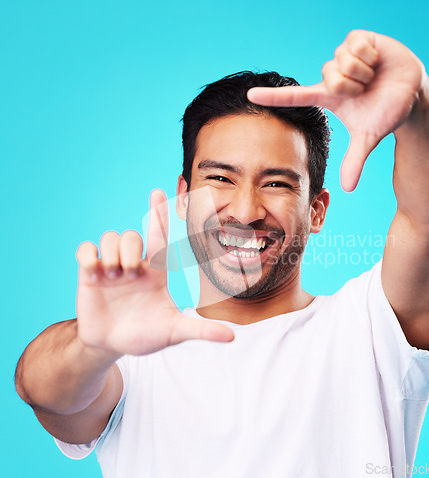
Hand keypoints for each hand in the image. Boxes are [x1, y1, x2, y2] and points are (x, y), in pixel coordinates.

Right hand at [75, 189, 233, 356]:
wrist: (112, 346)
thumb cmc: (145, 335)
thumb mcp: (174, 332)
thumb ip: (202, 331)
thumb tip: (233, 337)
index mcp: (157, 272)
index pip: (160, 237)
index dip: (159, 215)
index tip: (158, 191)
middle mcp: (136, 264)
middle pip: (134, 234)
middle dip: (131, 248)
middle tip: (130, 274)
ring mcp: (111, 267)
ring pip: (112, 237)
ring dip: (112, 255)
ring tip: (112, 278)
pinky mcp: (89, 273)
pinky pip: (86, 249)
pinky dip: (88, 256)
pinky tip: (94, 273)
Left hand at [247, 30, 425, 190]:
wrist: (411, 92)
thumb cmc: (385, 113)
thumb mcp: (368, 137)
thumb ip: (355, 160)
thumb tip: (348, 188)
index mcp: (327, 97)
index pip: (294, 96)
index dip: (273, 97)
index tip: (250, 95)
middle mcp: (330, 75)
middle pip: (329, 79)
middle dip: (352, 88)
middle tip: (365, 90)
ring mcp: (342, 55)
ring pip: (343, 63)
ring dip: (363, 74)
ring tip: (372, 76)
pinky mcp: (357, 38)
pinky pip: (355, 46)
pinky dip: (371, 57)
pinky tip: (377, 61)